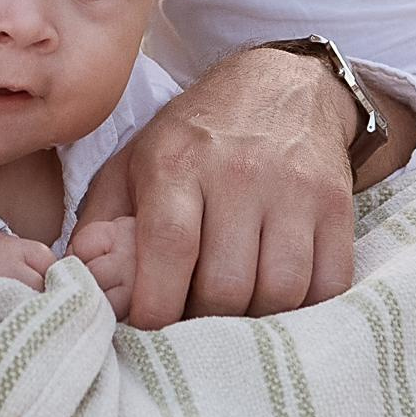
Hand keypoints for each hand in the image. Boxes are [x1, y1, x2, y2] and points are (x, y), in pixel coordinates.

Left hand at [74, 46, 413, 329]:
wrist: (283, 86)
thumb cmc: (197, 135)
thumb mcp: (136, 159)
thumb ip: (102, 219)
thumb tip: (78, 276)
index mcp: (178, 163)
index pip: (170, 248)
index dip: (157, 305)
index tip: (148, 330)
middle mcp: (238, 174)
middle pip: (226, 284)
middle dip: (204, 321)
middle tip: (193, 326)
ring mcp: (293, 189)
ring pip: (279, 290)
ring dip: (255, 319)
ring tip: (235, 315)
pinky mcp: (336, 204)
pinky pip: (328, 283)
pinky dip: (304, 307)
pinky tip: (279, 301)